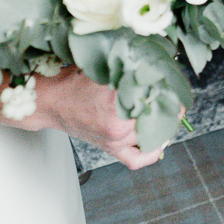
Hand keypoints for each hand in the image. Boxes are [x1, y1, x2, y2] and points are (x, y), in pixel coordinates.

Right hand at [29, 69, 164, 169]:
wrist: (51, 102)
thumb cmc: (74, 82)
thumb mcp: (103, 67)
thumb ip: (128, 68)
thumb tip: (153, 64)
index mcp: (116, 100)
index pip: (153, 94)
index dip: (165, 87)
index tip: (171, 81)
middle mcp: (117, 124)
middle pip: (156, 115)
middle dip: (167, 104)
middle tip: (173, 95)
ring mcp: (115, 140)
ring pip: (152, 135)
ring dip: (163, 123)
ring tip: (168, 112)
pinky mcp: (111, 149)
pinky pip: (136, 159)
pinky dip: (151, 153)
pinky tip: (159, 141)